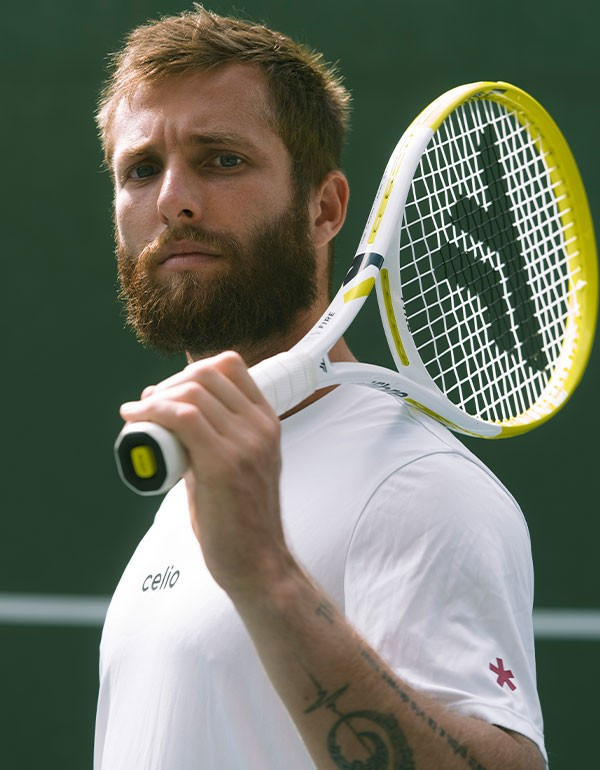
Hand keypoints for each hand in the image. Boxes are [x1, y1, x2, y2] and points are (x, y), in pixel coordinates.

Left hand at [120, 351, 289, 595]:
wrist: (258, 562)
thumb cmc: (240, 519)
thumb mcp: (238, 465)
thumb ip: (214, 440)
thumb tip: (172, 422)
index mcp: (267, 422)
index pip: (230, 365)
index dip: (191, 370)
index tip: (168, 392)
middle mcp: (260, 427)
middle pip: (206, 373)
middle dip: (168, 382)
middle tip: (146, 406)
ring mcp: (245, 444)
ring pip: (192, 393)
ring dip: (155, 398)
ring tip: (137, 414)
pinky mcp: (224, 464)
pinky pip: (184, 418)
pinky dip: (154, 413)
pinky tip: (136, 420)